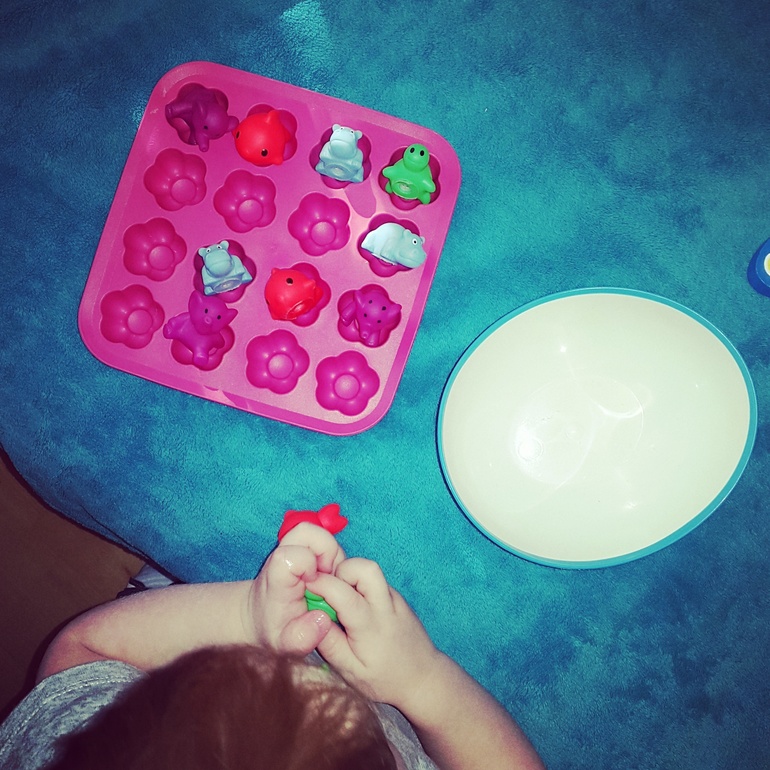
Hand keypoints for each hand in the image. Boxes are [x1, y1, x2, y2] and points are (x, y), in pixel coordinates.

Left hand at [247, 523, 345, 654]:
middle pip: (311, 532)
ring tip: (327, 582)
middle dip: (329, 553)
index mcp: (278, 574)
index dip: (312, 567)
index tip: (314, 588)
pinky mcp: (305, 545)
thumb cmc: (274, 628)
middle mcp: (285, 553)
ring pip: (323, 535)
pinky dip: (333, 557)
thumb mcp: (285, 643)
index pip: (297, 555)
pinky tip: (327, 579)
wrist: (261, 615)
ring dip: (333, 557)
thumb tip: (323, 619)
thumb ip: (302, 636)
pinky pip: (326, 541)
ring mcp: (295, 546)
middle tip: (328, 579)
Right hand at [308, 558, 441, 710]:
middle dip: (341, 570)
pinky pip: (375, 581)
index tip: (305, 585)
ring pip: (371, 570)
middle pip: (365, 568)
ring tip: (340, 602)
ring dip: (350, 576)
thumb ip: (329, 644)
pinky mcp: (397, 597)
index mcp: (370, 626)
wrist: (424, 679)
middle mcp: (386, 606)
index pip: (343, 593)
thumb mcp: (351, 671)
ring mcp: (394, 599)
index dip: (321, 584)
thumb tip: (309, 618)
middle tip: (330, 591)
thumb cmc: (385, 679)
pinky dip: (360, 586)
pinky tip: (354, 608)